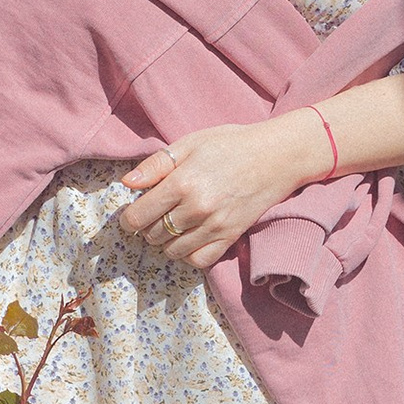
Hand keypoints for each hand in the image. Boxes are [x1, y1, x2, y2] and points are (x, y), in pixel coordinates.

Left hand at [116, 116, 324, 273]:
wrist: (276, 156)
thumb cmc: (230, 144)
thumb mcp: (190, 143)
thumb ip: (156, 164)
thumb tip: (127, 183)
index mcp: (182, 182)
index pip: (139, 216)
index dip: (128, 219)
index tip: (131, 215)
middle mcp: (196, 208)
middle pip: (153, 234)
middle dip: (148, 227)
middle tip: (156, 214)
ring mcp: (215, 226)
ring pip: (173, 250)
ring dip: (166, 241)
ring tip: (172, 225)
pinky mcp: (230, 237)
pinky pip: (199, 260)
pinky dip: (188, 254)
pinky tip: (189, 238)